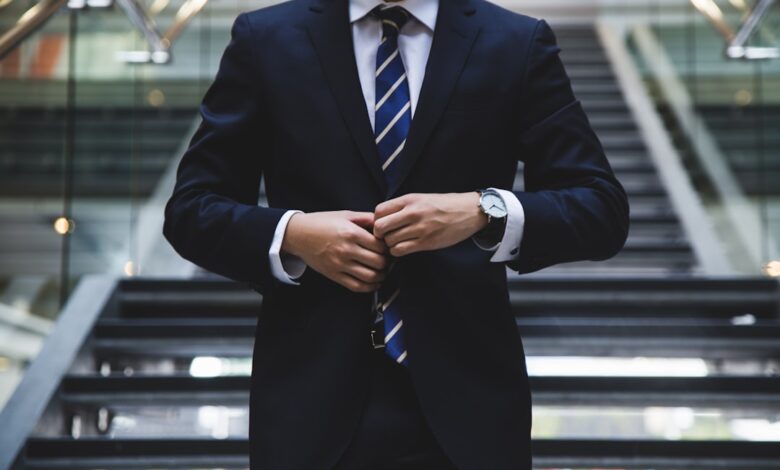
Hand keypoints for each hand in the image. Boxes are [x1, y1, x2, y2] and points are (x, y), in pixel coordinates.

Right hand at [281, 211, 388, 292]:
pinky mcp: (334, 275)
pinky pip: (356, 286)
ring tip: (383, 271)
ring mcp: (340, 264)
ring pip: (370, 276)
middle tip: (388, 260)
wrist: (298, 234)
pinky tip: (374, 283)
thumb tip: (384, 223)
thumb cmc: (322, 222)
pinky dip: (369, 287)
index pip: (380, 246)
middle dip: (387, 262)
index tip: (388, 248)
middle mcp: (346, 250)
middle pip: (378, 262)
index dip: (388, 248)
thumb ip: (366, 218)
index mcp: (351, 233)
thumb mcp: (345, 215)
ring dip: (381, 276)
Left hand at [373, 192, 488, 256]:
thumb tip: (381, 218)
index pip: (378, 211)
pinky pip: (400, 250)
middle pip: (380, 227)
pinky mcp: (426, 242)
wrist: (469, 211)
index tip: (383, 224)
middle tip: (386, 236)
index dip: (376, 220)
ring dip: (390, 244)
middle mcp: (412, 213)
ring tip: (397, 242)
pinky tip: (404, 248)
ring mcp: (420, 228)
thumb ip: (402, 206)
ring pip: (389, 241)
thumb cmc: (444, 205)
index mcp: (409, 199)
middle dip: (380, 234)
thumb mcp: (421, 198)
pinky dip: (398, 251)